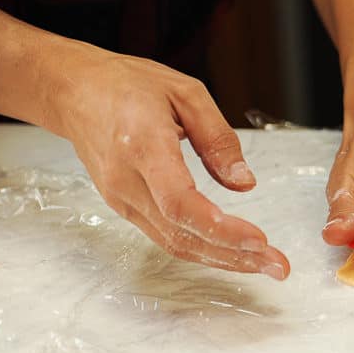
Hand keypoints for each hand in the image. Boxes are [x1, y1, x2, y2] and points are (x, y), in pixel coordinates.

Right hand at [49, 44, 289, 278]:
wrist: (75, 92)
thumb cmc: (129, 86)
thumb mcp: (186, 93)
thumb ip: (218, 138)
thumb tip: (245, 183)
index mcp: (144, 146)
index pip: (180, 202)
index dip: (220, 228)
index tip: (259, 239)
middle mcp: (128, 181)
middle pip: (183, 234)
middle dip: (236, 255)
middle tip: (279, 266)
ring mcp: (122, 199)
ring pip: (176, 244)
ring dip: (224, 260)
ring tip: (266, 265)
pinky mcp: (125, 207)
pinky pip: (167, 238)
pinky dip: (204, 250)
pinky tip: (233, 254)